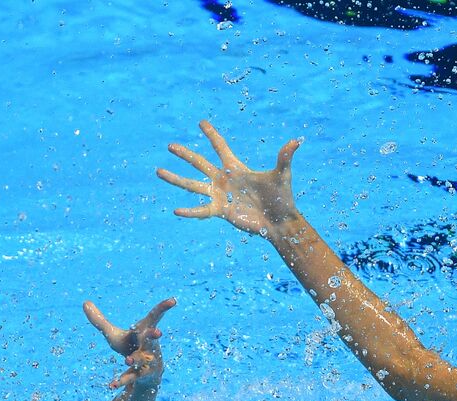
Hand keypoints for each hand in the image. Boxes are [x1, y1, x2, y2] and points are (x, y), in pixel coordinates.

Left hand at [84, 298, 176, 388]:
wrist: (144, 375)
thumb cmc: (130, 348)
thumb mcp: (113, 335)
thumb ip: (100, 321)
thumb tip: (84, 303)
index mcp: (144, 331)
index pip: (155, 317)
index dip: (163, 308)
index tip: (173, 300)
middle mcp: (149, 345)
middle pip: (152, 339)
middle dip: (153, 335)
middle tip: (157, 332)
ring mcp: (147, 361)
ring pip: (142, 359)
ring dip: (135, 359)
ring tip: (127, 360)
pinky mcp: (142, 375)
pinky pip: (132, 377)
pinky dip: (122, 381)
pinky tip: (112, 385)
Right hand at [158, 120, 303, 237]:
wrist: (278, 221)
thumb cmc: (281, 197)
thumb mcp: (281, 175)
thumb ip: (285, 157)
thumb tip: (297, 141)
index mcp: (236, 167)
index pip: (220, 147)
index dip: (211, 134)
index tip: (201, 122)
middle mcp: (224, 179)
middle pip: (200, 163)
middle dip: (185, 155)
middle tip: (170, 146)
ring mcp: (220, 195)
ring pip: (193, 185)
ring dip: (176, 179)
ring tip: (159, 172)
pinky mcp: (220, 211)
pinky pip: (201, 210)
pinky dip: (190, 211)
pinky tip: (176, 210)